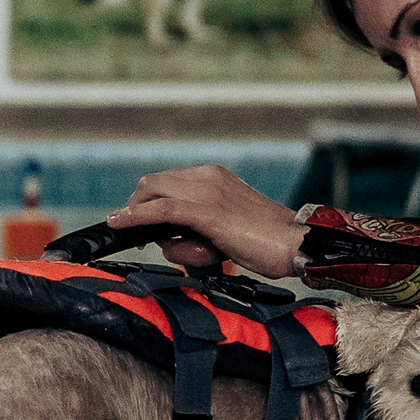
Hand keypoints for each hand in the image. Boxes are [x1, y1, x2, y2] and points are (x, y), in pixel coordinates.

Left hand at [109, 165, 306, 278]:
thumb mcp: (227, 227)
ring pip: (155, 193)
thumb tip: (169, 241)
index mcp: (215, 176)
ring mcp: (209, 192)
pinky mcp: (209, 213)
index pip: (168, 180)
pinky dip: (137, 216)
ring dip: (138, 216)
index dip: (146, 199)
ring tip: (152, 241)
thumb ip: (199, 228)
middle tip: (130, 228)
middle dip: (136, 205)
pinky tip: (121, 223)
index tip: (135, 217)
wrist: (298, 243)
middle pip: (154, 182)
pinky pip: (162, 210)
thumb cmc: (267, 241)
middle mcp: (209, 177)